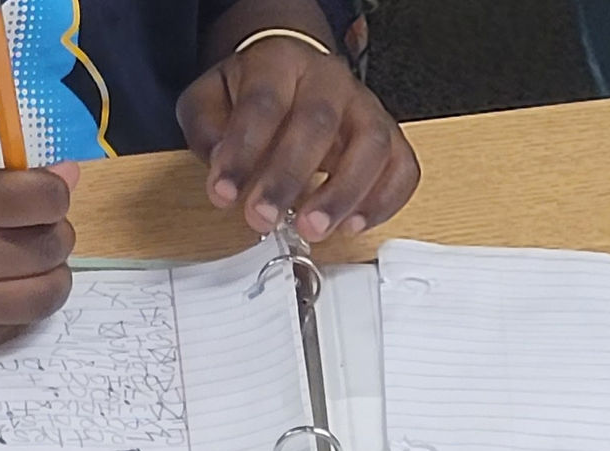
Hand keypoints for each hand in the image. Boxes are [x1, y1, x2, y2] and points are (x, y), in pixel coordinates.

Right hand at [0, 156, 77, 362]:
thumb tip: (68, 176)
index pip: (51, 199)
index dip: (54, 194)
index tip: (37, 197)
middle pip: (57, 247)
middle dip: (50, 234)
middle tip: (22, 232)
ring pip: (49, 297)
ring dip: (45, 278)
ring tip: (15, 268)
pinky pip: (12, 331)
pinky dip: (12, 310)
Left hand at [176, 36, 419, 241]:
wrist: (289, 75)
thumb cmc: (248, 95)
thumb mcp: (208, 100)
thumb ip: (207, 130)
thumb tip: (222, 169)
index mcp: (279, 62)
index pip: (263, 103)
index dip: (243, 151)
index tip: (223, 193)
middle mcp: (329, 79)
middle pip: (318, 122)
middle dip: (288, 177)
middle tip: (262, 218)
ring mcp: (365, 106)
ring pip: (372, 144)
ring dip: (343, 193)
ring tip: (313, 229)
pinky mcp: (389, 136)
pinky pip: (402, 166)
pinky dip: (384, 200)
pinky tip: (352, 225)